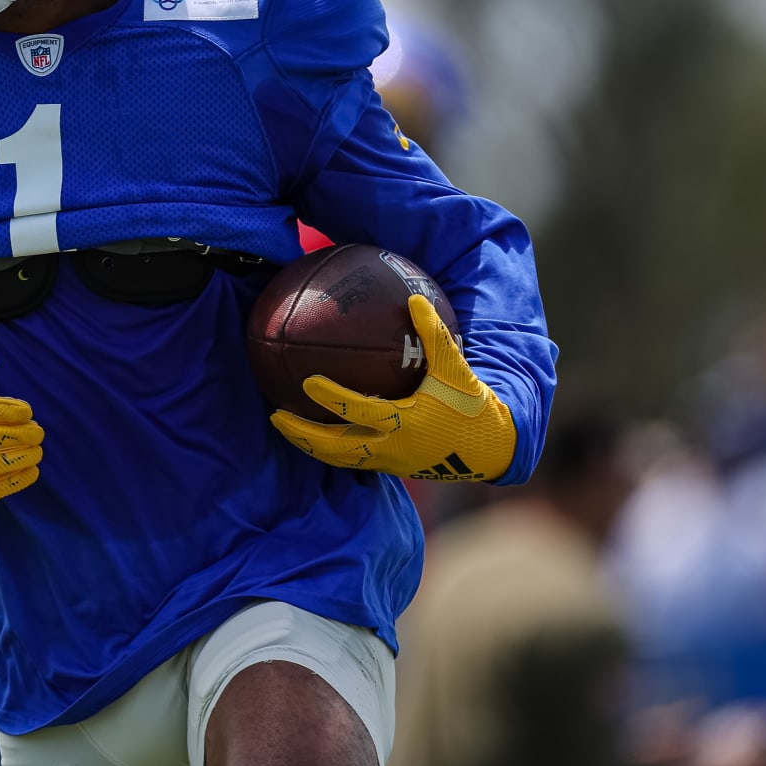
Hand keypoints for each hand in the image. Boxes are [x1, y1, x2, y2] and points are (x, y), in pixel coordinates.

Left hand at [269, 295, 515, 480]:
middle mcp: (391, 447)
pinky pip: (352, 460)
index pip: (359, 410)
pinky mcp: (391, 467)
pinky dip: (329, 448)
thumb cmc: (472, 405)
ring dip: (309, 445)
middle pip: (336, 447)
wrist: (491, 449)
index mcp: (404, 423)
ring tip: (284, 426)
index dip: (332, 398)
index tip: (307, 381)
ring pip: (339, 459)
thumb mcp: (456, 368)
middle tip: (274, 415)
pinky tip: (315, 430)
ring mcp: (389, 462)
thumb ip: (434, 335)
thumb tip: (414, 298)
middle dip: (303, 434)